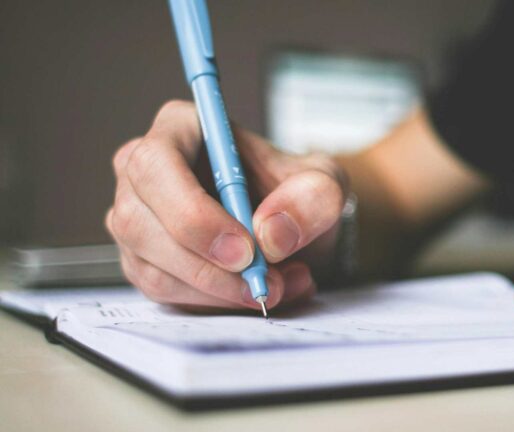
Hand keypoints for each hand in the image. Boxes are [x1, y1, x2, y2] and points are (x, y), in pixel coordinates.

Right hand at [106, 100, 347, 311]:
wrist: (293, 226)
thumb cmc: (297, 192)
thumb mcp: (325, 183)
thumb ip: (312, 198)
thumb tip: (271, 234)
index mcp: (180, 128)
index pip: (156, 165)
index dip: (193, 213)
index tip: (245, 249)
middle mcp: (143, 171)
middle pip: (139, 223)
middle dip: (207, 266)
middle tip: (263, 282)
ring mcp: (136, 219)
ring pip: (152, 268)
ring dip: (219, 291)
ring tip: (278, 286)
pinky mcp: (143, 261)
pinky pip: (164, 293)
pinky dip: (215, 303)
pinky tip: (256, 292)